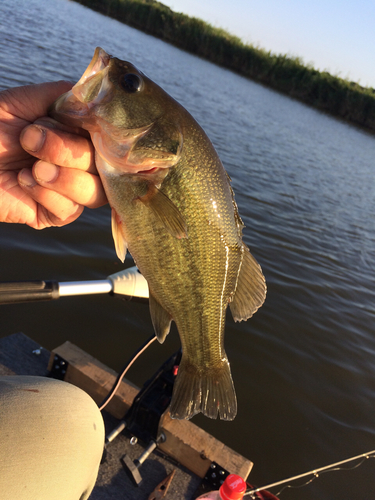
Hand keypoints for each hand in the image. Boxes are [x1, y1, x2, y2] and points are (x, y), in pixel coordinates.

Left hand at [0, 81, 106, 227]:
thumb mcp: (27, 101)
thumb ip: (66, 97)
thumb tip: (99, 97)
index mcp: (79, 138)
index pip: (114, 144)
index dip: (109, 140)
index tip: (91, 129)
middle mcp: (81, 166)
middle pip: (107, 168)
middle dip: (69, 152)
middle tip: (31, 139)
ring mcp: (70, 192)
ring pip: (95, 193)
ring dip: (63, 177)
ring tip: (30, 167)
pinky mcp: (54, 215)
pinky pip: (70, 210)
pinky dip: (47, 194)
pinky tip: (22, 181)